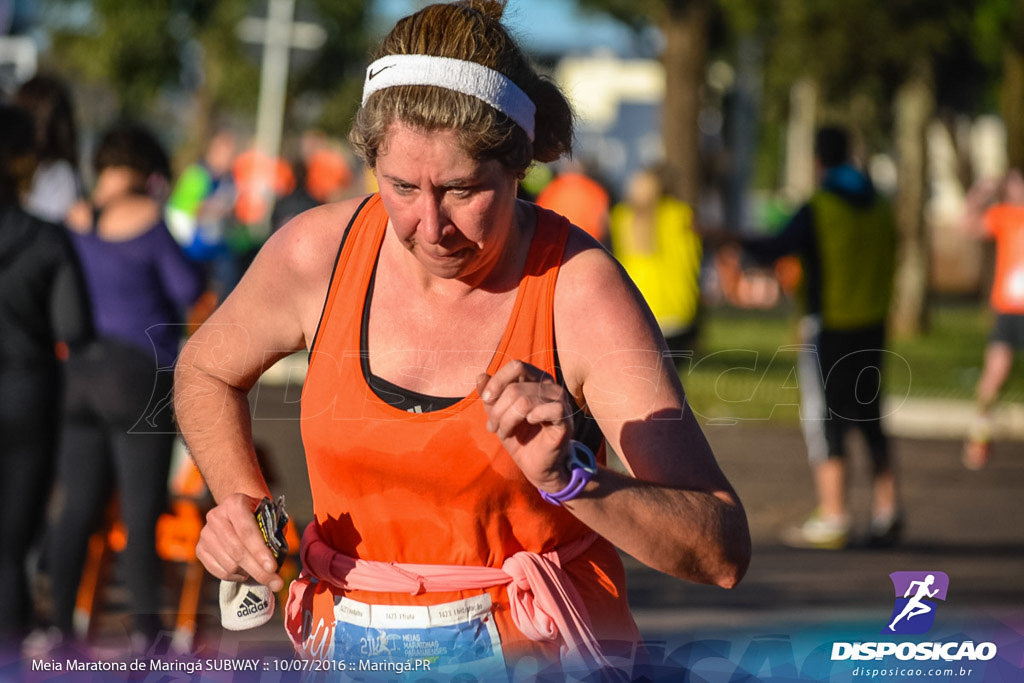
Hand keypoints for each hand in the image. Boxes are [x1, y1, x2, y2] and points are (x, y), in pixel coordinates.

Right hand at [195, 493, 283, 590]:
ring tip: (260, 570)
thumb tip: (276, 564)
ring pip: (229, 565)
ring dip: (248, 573)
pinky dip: (236, 577)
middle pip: (237, 551)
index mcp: (235, 503)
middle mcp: (216, 516)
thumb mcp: (271, 518)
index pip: (246, 531)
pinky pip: (219, 571)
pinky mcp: (200, 549)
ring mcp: (205, 533)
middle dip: (258, 570)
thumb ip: (274, 536)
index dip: (260, 552)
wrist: (239, 510)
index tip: (273, 568)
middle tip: (276, 583)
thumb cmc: (260, 516)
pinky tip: (245, 571)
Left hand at [476, 360, 573, 493]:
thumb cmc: (518, 436)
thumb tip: (480, 375)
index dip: (497, 382)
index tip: (486, 401)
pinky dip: (530, 419)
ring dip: (508, 420)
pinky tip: (530, 425)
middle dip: (498, 411)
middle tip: (494, 427)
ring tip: (505, 432)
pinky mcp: (565, 418)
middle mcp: (550, 385)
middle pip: (515, 388)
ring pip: (524, 402)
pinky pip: (546, 410)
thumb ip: (489, 394)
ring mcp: (560, 400)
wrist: (535, 465)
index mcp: (535, 379)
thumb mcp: (498, 414)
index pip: (516, 366)